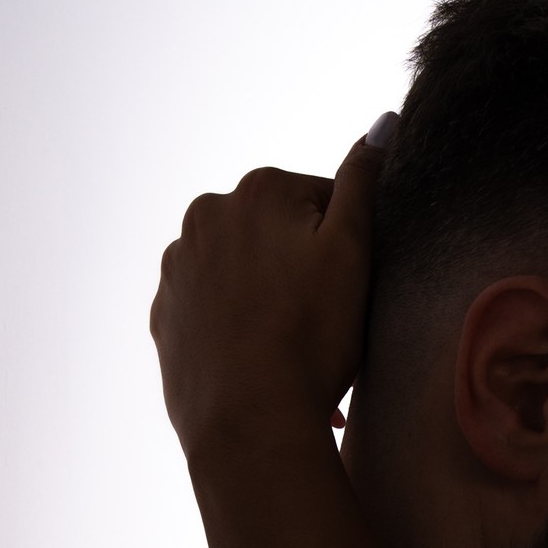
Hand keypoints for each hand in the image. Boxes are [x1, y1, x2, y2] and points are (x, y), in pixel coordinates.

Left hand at [149, 134, 383, 464]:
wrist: (248, 425)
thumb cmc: (310, 340)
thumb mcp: (354, 253)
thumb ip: (364, 182)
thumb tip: (383, 122)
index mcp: (256, 191)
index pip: (324, 204)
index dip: (348, 251)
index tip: (352, 293)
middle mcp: (205, 216)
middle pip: (277, 239)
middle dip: (304, 275)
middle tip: (328, 330)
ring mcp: (177, 269)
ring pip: (243, 278)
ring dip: (271, 306)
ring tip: (297, 358)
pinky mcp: (165, 319)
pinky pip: (213, 316)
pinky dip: (238, 335)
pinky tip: (264, 371)